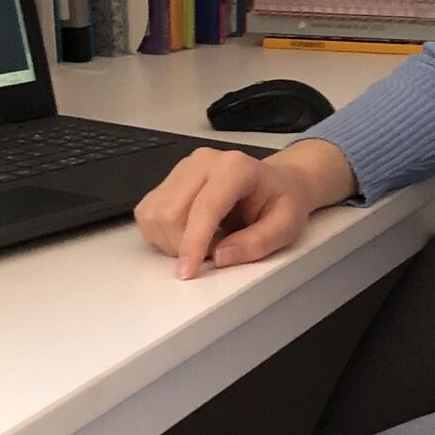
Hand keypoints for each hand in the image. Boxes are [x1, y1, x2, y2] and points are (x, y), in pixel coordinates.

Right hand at [134, 148, 313, 278]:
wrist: (278, 183)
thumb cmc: (282, 201)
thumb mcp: (286, 226)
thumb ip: (257, 243)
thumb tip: (221, 257)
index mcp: (235, 168)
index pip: (205, 207)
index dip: (193, 243)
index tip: (188, 272)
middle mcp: (203, 162)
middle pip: (171, 213)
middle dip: (185, 246)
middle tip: (215, 252)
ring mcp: (182, 169)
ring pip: (155, 215)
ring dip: (172, 242)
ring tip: (204, 242)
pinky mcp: (168, 180)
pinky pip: (147, 214)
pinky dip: (161, 234)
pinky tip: (187, 234)